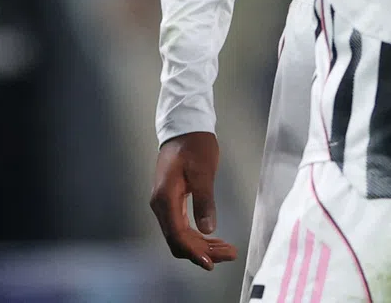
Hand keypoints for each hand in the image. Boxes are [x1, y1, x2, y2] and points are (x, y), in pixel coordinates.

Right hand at [150, 133, 236, 269]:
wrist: (184, 127)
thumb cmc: (194, 145)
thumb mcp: (203, 171)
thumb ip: (204, 200)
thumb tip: (207, 229)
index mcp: (165, 197)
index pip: (177, 235)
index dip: (194, 252)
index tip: (212, 263)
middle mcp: (160, 204)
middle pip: (178, 240)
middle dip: (203, 252)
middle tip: (230, 253)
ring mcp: (164, 203)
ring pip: (181, 236)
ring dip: (203, 246)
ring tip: (228, 250)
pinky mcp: (171, 201)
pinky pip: (182, 226)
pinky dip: (198, 236)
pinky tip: (215, 239)